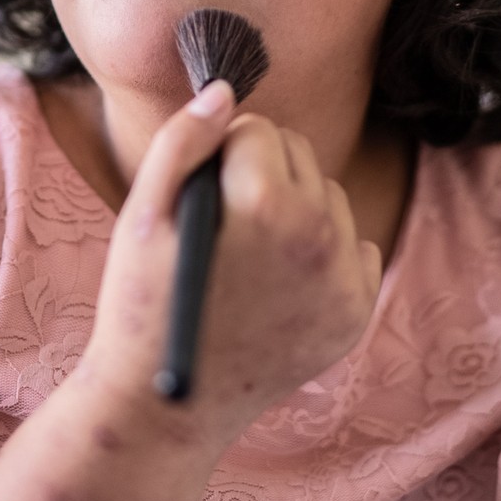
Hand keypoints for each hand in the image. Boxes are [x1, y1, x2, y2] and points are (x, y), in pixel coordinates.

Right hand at [78, 82, 382, 443]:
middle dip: (259, 172)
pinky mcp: (357, 312)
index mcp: (264, 202)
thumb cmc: (142, 306)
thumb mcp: (142, 217)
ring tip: (248, 256)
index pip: (256, 129)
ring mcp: (344, 277)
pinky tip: (279, 285)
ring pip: (329, 194)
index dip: (218, 154)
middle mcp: (318, 234)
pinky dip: (324, 253)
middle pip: (298, 153)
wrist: (169, 408)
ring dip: (294, 208)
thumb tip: (224, 91)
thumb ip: (184, 142)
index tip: (201, 195)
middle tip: (223, 227)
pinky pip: (355, 244)